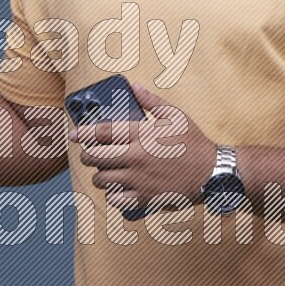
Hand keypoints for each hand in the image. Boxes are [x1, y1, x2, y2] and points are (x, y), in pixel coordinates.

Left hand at [68, 82, 215, 213]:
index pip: (102, 132)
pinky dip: (112, 194)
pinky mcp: (145, 197)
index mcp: (142, 134)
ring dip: (99, 175)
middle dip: (87, 155)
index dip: (82, 132)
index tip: (72, 134)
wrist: (211, 173)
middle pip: (95, 156)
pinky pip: (115, 199)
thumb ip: (152, 101)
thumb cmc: (194, 142)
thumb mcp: (175, 116)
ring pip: (102, 179)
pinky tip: (117, 189)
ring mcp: (139, 179)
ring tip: (104, 172)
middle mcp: (137, 156)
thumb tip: (134, 86)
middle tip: (89, 155)